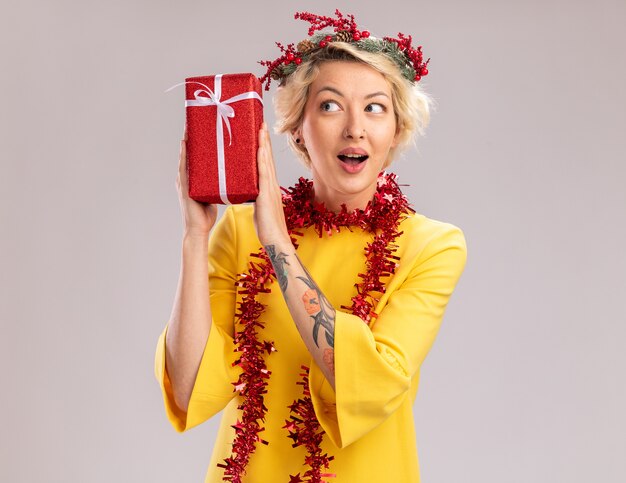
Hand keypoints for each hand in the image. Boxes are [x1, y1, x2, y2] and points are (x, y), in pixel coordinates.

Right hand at [176, 123, 217, 236]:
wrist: (198, 229)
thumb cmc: (206, 213)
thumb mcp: (215, 192)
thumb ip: (219, 182)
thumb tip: (232, 173)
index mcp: (195, 177)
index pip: (198, 155)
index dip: (200, 140)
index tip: (206, 124)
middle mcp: (188, 176)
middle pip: (190, 152)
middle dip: (193, 135)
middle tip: (198, 119)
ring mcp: (184, 179)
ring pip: (185, 155)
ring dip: (187, 140)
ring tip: (190, 124)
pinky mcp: (184, 185)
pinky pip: (184, 166)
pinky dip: (184, 154)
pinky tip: (185, 142)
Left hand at [254, 122, 289, 246]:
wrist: (276, 240)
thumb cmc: (268, 228)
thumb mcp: (259, 208)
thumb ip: (256, 198)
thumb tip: (249, 192)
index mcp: (268, 187)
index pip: (265, 162)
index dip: (263, 146)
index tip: (260, 132)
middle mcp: (271, 184)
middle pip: (267, 157)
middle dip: (264, 139)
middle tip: (260, 122)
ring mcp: (269, 188)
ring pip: (266, 161)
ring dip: (263, 144)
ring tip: (260, 128)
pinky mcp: (266, 194)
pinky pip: (264, 173)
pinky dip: (262, 159)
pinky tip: (260, 148)